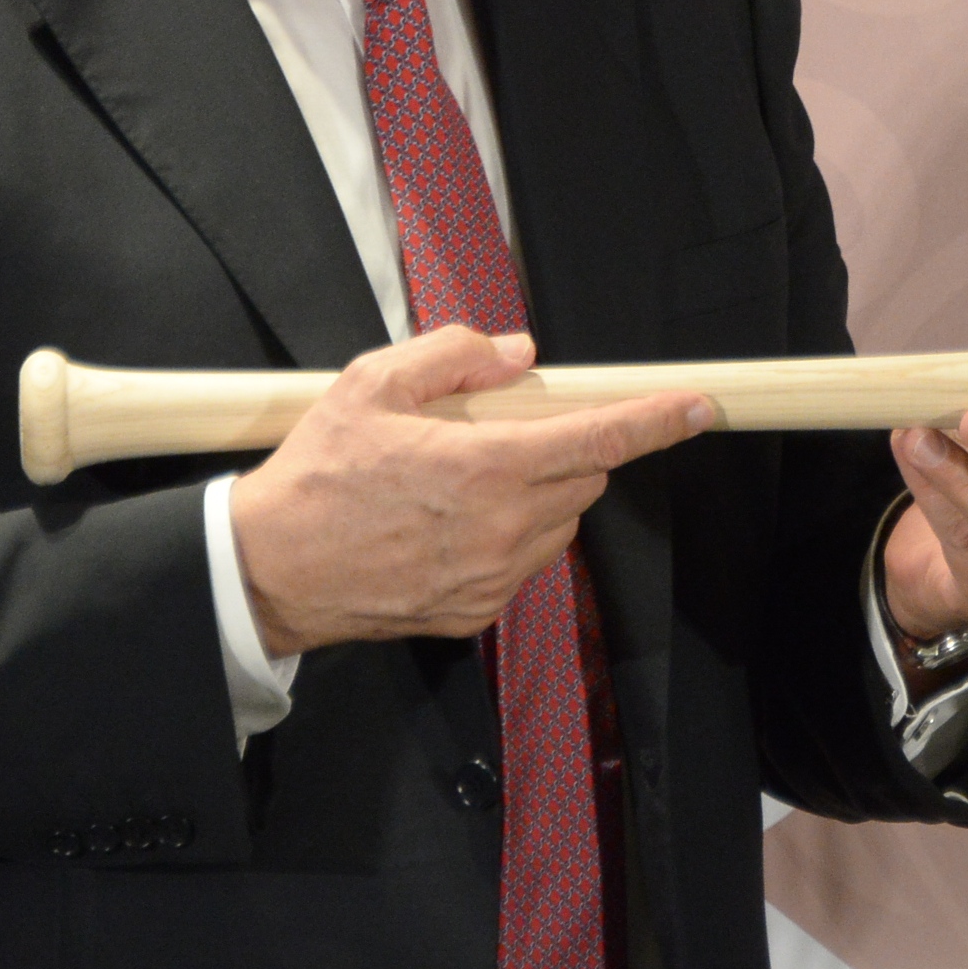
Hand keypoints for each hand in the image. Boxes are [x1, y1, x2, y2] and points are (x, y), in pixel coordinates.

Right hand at [227, 325, 708, 654]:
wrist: (268, 571)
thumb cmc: (317, 474)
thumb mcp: (371, 383)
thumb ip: (453, 356)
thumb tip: (518, 355)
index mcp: (484, 468)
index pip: (596, 442)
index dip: (655, 422)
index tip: (699, 407)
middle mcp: (501, 530)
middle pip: (582, 480)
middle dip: (567, 448)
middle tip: (508, 432)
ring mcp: (491, 579)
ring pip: (558, 525)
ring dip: (540, 494)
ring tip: (467, 481)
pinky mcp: (475, 613)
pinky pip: (523, 564)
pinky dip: (510, 536)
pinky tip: (451, 524)